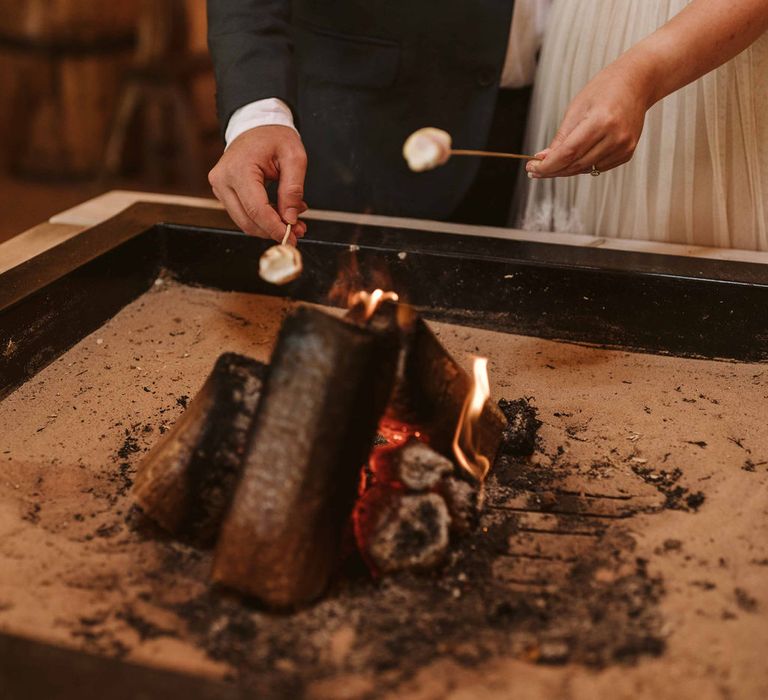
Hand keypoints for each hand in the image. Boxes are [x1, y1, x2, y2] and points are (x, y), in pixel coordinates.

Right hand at [208, 125, 307, 244]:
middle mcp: (222, 180)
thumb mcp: (294, 156)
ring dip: (269, 227)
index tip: (292, 238)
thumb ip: (293, 189)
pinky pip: (242, 214)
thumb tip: (290, 218)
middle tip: (298, 231)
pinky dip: (262, 219)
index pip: (256, 209)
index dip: (275, 228)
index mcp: (238, 169)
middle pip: (247, 221)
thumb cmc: (274, 136)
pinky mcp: (223, 192)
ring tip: (293, 221)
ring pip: (244, 222)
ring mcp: (219, 187)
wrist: (255, 124)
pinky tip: (279, 212)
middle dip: (273, 231)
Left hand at [527, 60, 652, 178]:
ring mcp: (623, 146)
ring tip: (553, 163)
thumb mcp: (577, 108)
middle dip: (553, 170)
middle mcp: (615, 137)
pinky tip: (576, 158)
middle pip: (576, 165)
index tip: (532, 169)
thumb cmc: (604, 89)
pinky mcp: (627, 152)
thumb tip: (544, 159)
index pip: (568, 153)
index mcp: (600, 121)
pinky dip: (583, 165)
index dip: (547, 166)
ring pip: (586, 169)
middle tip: (536, 170)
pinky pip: (598, 167)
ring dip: (566, 169)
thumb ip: (561, 137)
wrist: (637, 82)